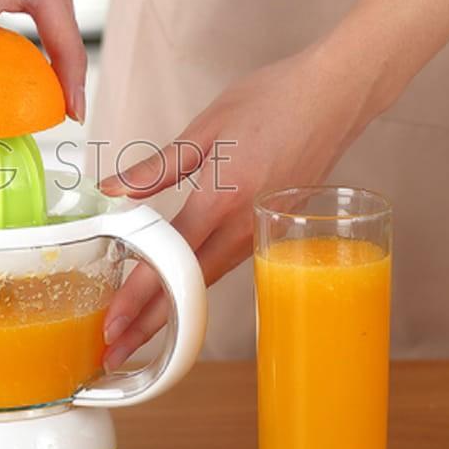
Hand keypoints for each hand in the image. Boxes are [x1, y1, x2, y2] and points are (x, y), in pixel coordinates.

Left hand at [97, 43, 381, 369]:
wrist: (336, 94)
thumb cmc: (274, 101)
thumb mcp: (205, 128)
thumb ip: (156, 167)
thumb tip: (111, 190)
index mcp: (222, 199)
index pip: (170, 261)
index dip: (137, 297)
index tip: (111, 324)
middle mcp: (243, 227)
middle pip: (188, 291)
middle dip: (149, 326)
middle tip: (113, 354)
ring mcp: (260, 233)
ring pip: (206, 284)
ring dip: (171, 313)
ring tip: (137, 335)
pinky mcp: (268, 230)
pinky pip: (225, 266)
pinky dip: (195, 288)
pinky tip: (176, 294)